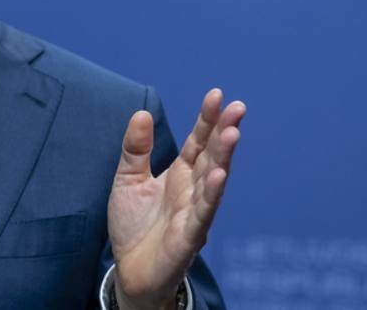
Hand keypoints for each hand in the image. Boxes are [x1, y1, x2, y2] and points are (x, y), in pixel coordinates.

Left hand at [108, 89, 244, 309]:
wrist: (129, 271)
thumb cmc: (134, 225)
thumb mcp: (127, 179)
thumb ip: (135, 149)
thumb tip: (141, 113)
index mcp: (181, 174)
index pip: (198, 141)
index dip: (207, 119)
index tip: (217, 94)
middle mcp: (193, 189)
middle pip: (212, 156)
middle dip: (224, 131)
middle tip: (238, 107)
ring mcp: (195, 212)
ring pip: (214, 181)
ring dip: (225, 158)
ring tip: (233, 133)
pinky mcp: (190, 236)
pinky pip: (203, 213)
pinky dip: (212, 195)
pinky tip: (220, 176)